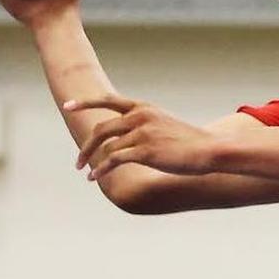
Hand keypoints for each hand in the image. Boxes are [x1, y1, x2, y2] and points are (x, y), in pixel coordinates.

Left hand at [65, 93, 217, 179]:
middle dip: (86, 145)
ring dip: (91, 161)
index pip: (108, 100)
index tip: (68, 106)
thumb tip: (124, 138)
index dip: (86, 102)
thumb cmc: (189, 142)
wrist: (209, 150)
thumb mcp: (164, 125)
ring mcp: (142, 133)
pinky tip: (95, 178)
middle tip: (77, 160)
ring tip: (86, 174)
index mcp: (144, 108)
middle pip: (102, 129)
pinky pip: (113, 160)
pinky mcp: (144, 151)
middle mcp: (140, 117)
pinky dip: (101, 169)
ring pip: (106, 147)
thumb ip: (143, 126)